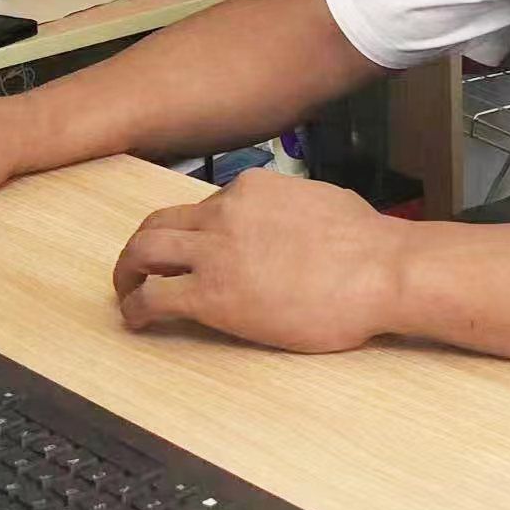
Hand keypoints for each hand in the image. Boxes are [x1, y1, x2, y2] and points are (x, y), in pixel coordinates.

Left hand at [112, 168, 407, 352]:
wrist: (382, 270)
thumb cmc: (368, 243)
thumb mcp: (322, 202)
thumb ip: (290, 209)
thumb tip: (287, 223)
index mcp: (253, 189)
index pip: (203, 206)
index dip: (192, 233)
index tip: (191, 252)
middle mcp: (226, 211)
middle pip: (158, 223)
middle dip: (141, 248)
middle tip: (137, 270)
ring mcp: (215, 251)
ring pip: (143, 252)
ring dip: (127, 274)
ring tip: (127, 295)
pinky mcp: (211, 295)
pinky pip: (153, 298)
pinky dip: (135, 309)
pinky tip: (137, 320)